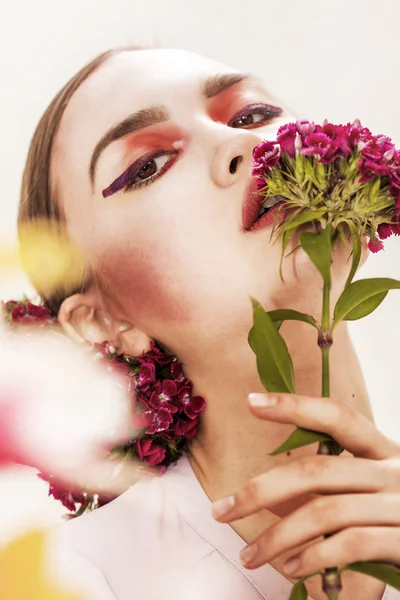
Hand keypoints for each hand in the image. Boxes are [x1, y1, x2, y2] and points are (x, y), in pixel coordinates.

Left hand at [211, 392, 399, 577]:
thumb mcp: (371, 495)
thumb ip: (329, 491)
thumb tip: (272, 501)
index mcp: (384, 451)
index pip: (336, 417)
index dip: (294, 406)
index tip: (251, 401)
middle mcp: (394, 470)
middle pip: (315, 471)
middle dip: (259, 491)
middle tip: (220, 510)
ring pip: (323, 511)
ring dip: (277, 537)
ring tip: (250, 556)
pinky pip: (348, 546)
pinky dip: (313, 557)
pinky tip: (292, 568)